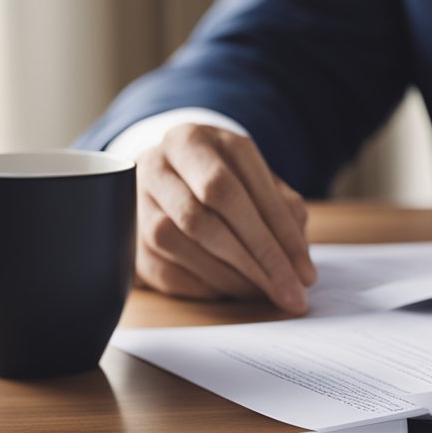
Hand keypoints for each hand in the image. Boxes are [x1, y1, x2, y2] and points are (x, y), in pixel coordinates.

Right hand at [133, 123, 316, 312]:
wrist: (167, 176)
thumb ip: (283, 213)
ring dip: (230, 276)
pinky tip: (233, 292)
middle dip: (257, 258)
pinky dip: (203, 285)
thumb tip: (299, 264)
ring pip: (180, 241)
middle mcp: (160, 162)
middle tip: (289, 291)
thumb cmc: (226, 179)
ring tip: (266, 293)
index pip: (239, 189)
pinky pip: (163, 269)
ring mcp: (135, 198)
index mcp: (197, 140)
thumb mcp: (258, 182)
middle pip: (207, 213)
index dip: (277, 234)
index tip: (306, 273)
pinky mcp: (126, 236)